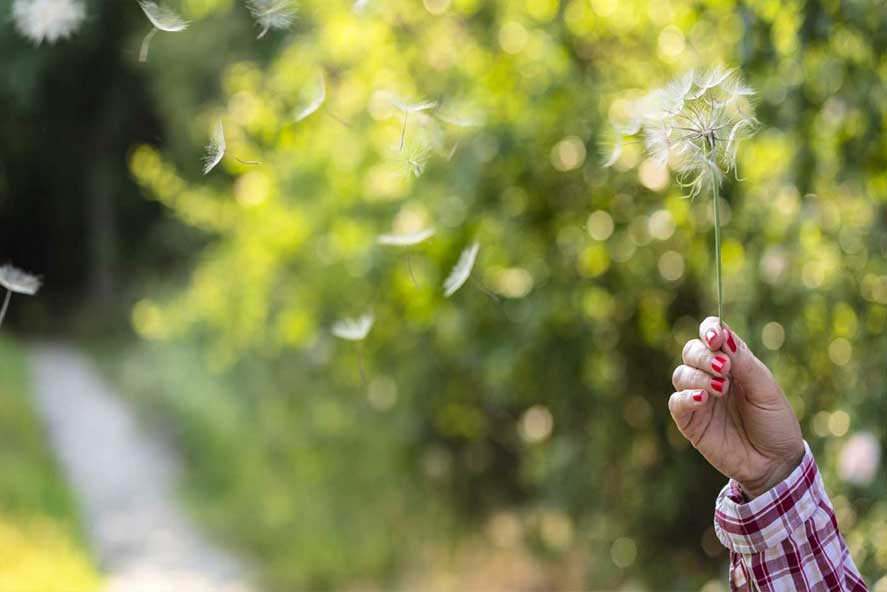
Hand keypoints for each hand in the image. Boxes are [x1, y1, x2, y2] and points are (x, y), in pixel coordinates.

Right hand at [668, 317, 804, 498]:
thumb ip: (744, 362)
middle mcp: (711, 377)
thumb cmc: (775, 423)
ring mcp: (699, 399)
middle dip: (704, 356)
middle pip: (691, 351)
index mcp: (732, 363)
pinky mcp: (690, 422)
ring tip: (721, 389)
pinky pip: (676, 402)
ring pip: (680, 374)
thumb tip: (723, 334)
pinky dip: (686, 397)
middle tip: (725, 368)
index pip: (711, 335)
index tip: (716, 337)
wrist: (776, 463)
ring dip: (698, 376)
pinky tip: (702, 399)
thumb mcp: (766, 389)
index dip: (708, 330)